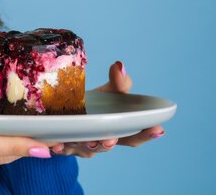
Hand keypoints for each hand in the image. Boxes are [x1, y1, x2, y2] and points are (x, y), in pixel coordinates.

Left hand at [51, 61, 165, 157]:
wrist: (66, 113)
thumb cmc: (94, 105)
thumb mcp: (108, 93)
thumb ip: (118, 83)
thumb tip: (119, 66)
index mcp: (116, 130)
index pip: (134, 136)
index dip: (146, 134)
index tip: (157, 128)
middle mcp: (101, 141)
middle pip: (109, 145)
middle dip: (110, 143)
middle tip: (111, 139)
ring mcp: (81, 145)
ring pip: (85, 148)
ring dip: (87, 145)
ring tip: (89, 140)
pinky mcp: (62, 145)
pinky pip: (60, 148)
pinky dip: (60, 147)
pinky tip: (57, 144)